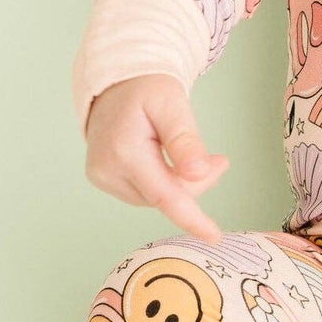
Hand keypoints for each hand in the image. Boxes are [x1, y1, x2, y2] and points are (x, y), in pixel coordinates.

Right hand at [83, 74, 228, 241]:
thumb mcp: (172, 104)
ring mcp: (102, 177)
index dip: (191, 217)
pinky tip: (170, 163)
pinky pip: (144, 193)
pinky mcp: (103, 180)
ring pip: (156, 198)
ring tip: (193, 157)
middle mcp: (107, 169)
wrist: (114, 85)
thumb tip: (198, 174)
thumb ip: (185, 140)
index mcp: (124, 150)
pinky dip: (164, 183)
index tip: (214, 236)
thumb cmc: (146, 89)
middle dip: (196, 183)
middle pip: (164, 196)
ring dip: (181, 185)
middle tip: (219, 161)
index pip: (163, 194)